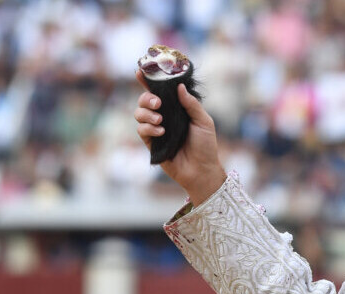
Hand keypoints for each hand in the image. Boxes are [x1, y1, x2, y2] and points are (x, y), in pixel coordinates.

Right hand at [134, 70, 225, 206]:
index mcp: (176, 109)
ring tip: (161, 120)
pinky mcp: (151, 143)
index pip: (160, 91)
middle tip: (157, 103)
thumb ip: (192, 104)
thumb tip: (180, 87)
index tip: (141, 71)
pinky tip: (161, 131)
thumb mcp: (204, 122)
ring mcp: (156, 129)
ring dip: (146, 113)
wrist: (202, 170)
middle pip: (144, 100)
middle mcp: (164, 116)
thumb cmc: (206, 146)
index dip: (148, 80)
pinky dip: (149, 128)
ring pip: (138, 113)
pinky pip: (141, 130)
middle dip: (147, 98)